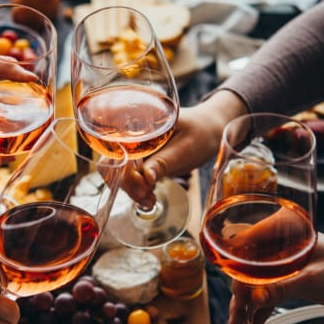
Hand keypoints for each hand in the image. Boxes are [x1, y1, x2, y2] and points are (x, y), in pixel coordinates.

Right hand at [123, 90, 246, 208]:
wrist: (211, 129)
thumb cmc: (202, 132)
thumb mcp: (186, 148)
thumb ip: (164, 162)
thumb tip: (145, 178)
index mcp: (139, 123)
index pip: (116, 148)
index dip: (123, 170)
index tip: (142, 186)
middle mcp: (132, 135)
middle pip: (113, 163)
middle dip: (127, 184)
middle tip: (147, 197)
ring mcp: (135, 148)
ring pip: (120, 173)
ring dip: (132, 190)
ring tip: (151, 200)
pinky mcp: (141, 160)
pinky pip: (130, 176)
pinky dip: (137, 189)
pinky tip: (150, 197)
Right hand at [225, 233, 323, 323]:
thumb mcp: (314, 279)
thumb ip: (282, 288)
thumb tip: (254, 299)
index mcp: (284, 231)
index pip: (247, 247)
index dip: (236, 270)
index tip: (234, 294)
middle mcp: (279, 244)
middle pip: (247, 270)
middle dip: (240, 296)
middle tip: (236, 320)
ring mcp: (282, 264)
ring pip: (254, 284)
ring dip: (246, 307)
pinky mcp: (288, 280)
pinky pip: (266, 294)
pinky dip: (259, 309)